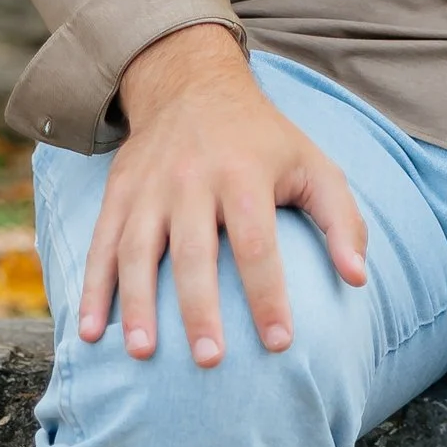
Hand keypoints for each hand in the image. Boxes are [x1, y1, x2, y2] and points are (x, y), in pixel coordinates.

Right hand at [79, 23, 369, 367]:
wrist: (191, 85)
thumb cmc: (264, 140)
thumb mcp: (314, 164)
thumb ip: (342, 220)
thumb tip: (357, 279)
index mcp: (244, 175)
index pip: (257, 245)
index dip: (268, 295)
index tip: (280, 343)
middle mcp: (192, 181)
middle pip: (193, 253)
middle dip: (200, 310)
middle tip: (210, 362)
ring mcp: (150, 188)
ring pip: (138, 251)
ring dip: (137, 305)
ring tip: (142, 354)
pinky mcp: (119, 194)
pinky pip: (101, 245)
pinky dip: (92, 289)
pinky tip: (89, 333)